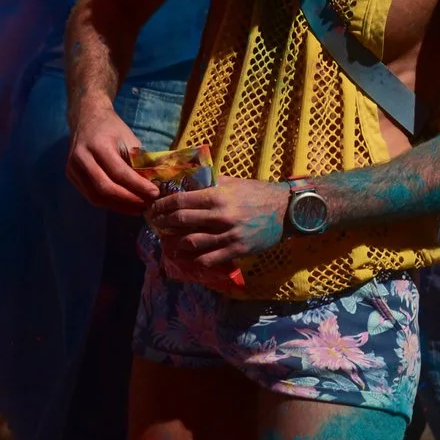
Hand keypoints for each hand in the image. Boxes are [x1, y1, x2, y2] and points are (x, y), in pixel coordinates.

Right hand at [65, 102, 156, 213]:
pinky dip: (108, 202)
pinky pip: (90, 195)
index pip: (119, 172)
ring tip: (137, 208)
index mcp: (98, 145)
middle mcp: (82, 157)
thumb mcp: (130, 140)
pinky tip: (123, 203)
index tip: (155, 193)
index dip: (138, 185)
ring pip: (95, 196)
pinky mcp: (70, 175)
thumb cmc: (111, 128)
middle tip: (147, 204)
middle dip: (129, 199)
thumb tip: (154, 184)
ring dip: (118, 206)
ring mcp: (72, 167)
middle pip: (105, 187)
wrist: (86, 118)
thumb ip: (139, 162)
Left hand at [147, 176, 286, 273]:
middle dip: (162, 222)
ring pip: (191, 242)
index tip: (153, 207)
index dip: (162, 205)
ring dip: (174, 242)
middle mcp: (221, 216)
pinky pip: (209, 259)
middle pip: (180, 221)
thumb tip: (182, 181)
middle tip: (154, 223)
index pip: (180, 201)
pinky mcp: (237, 250)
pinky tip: (186, 256)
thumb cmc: (256, 193)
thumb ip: (207, 183)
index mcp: (217, 196)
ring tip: (166, 240)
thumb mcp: (231, 182)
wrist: (286, 210)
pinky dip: (194, 259)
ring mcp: (229, 235)